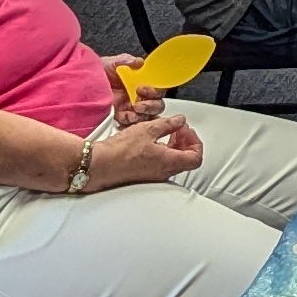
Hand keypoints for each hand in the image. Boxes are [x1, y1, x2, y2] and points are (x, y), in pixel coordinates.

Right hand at [87, 113, 201, 187]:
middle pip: (187, 159)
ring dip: (175, 146)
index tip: (186, 130)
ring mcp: (155, 175)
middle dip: (186, 142)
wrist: (101, 164)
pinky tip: (153, 141)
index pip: (196, 157)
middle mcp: (165, 172)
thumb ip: (168, 124)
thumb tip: (180, 121)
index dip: (195, 141)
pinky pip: (163, 164)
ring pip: (175, 162)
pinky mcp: (145, 174)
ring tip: (166, 133)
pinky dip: (165, 151)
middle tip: (179, 129)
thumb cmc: (121, 151)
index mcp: (169, 161)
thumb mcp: (148, 129)